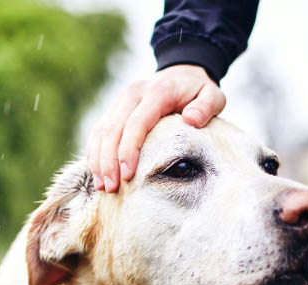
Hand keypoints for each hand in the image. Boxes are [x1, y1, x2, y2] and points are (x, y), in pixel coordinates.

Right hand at [86, 65, 225, 191]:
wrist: (183, 72)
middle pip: (113, 129)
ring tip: (102, 187)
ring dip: (98, 159)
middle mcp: (134, 93)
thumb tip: (191, 119)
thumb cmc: (199, 90)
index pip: (136, 123)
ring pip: (101, 130)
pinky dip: (95, 151)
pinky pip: (99, 130)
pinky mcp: (116, 107)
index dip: (129, 150)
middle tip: (111, 188)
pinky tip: (97, 172)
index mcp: (158, 92)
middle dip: (108, 161)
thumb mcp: (213, 95)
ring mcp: (122, 100)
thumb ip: (206, 107)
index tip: (127, 175)